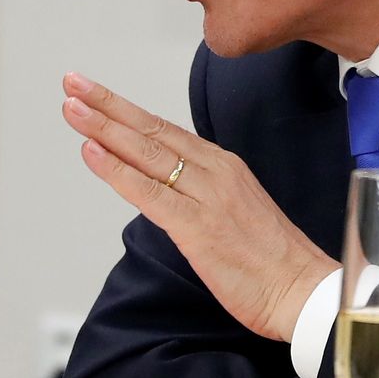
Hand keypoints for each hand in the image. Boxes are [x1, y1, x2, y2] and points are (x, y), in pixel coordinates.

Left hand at [62, 72, 334, 341]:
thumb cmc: (272, 262)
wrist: (306, 294)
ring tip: (72, 108)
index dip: (125, 110)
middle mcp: (215, 172)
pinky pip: (149, 193)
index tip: (94, 92)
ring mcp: (207, 197)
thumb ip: (199, 193)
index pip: (165, 129)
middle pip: (151, 131)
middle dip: (107, 105)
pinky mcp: (198, 228)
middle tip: (73, 83)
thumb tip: (162, 186)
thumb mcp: (234, 211)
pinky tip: (92, 152)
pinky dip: (117, 170)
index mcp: (224, 166)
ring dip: (104, 128)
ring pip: (146, 154)